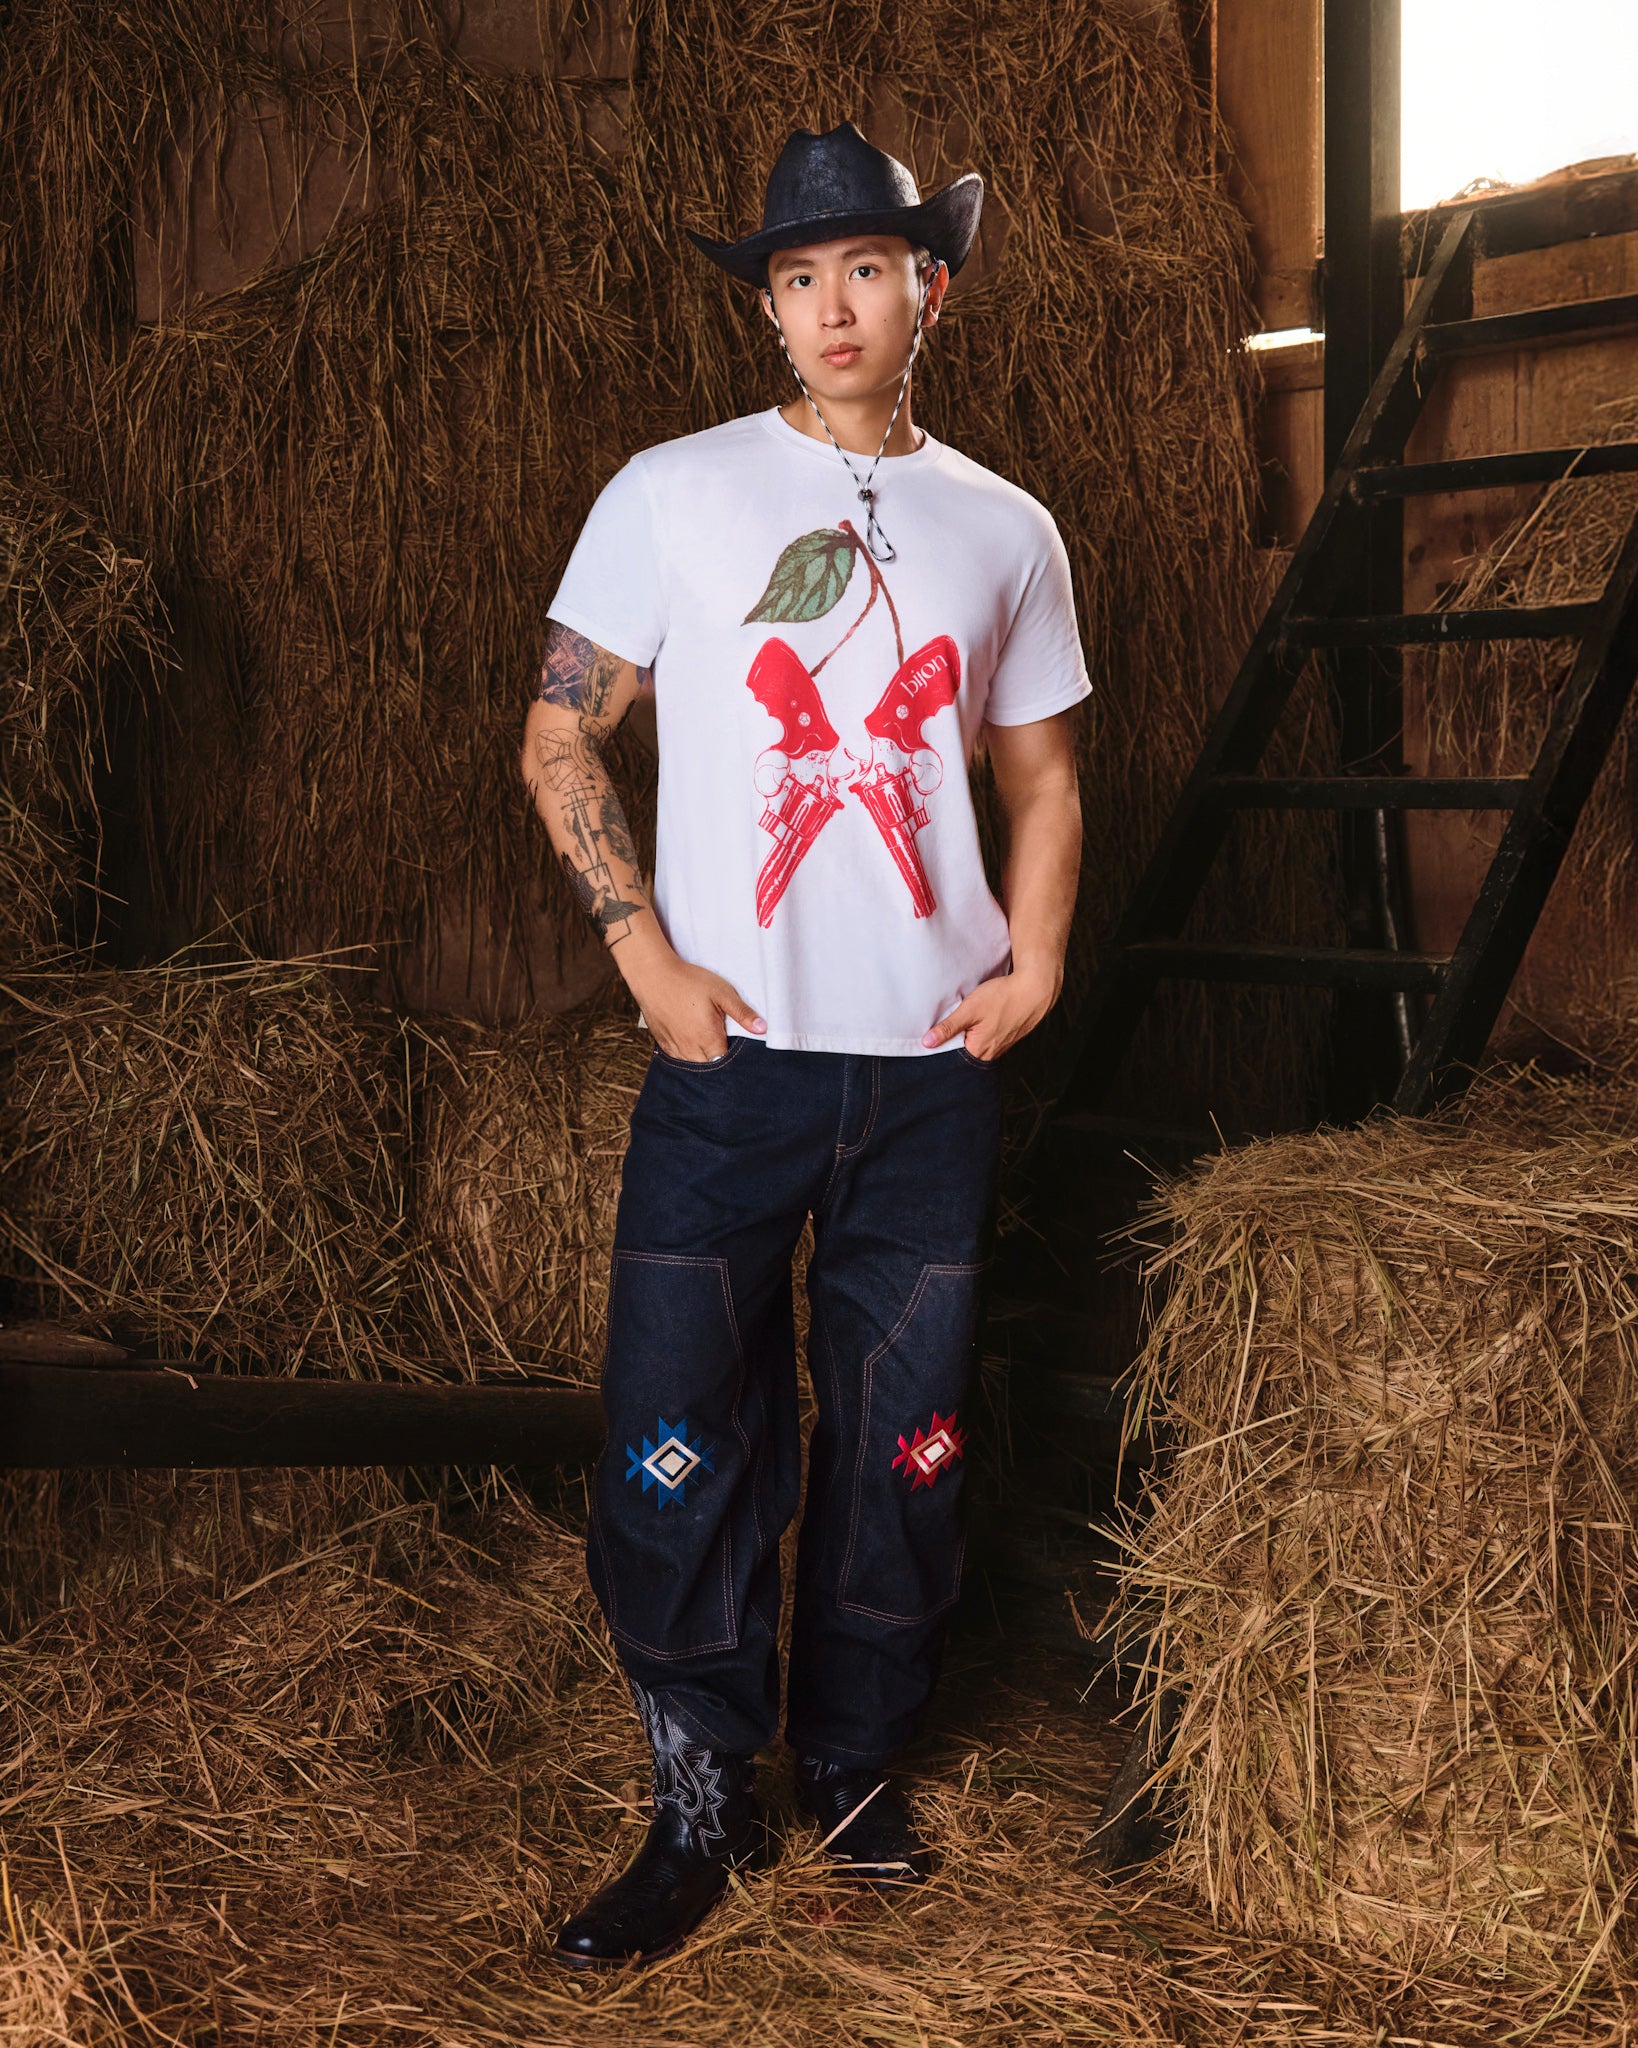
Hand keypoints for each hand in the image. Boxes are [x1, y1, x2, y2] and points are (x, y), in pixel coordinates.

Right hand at [624, 945, 766, 1062]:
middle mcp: (690, 1048)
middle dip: (719, 1059)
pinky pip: (679, 1057)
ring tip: (708, 1040)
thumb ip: (742, 1013)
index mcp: (708, 1038)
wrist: (653, 974)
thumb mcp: (721, 992)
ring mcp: (674, 1047)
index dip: (734, 1057)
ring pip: (694, 1064)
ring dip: (703, 1057)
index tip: (737, 1045)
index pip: (726, 1062)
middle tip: (724, 1040)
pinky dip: (688, 1053)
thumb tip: (762, 1029)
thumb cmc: (688, 981)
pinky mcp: (663, 1043)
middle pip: (710, 1066)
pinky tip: (692, 1040)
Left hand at [921, 960, 1061, 1061]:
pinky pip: (989, 1036)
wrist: (1035, 989)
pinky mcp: (1008, 1037)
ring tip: (973, 1015)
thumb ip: (948, 1027)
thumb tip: (927, 1043)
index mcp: (979, 1051)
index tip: (939, 1028)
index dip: (943, 1040)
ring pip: (977, 1042)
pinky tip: (986, 1015)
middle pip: (964, 1049)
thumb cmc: (1003, 997)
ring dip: (971, 1030)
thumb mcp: (969, 1010)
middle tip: (958, 1017)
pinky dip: (984, 1028)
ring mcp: (1002, 1046)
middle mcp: (991, 1054)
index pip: (951, 1053)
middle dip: (958, 1035)